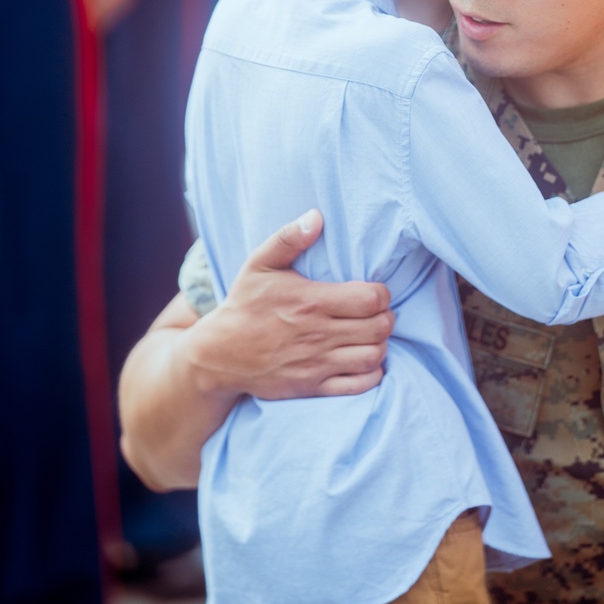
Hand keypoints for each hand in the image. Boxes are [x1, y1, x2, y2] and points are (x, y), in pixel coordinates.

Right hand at [189, 210, 394, 401]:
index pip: (371, 299)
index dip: (381, 294)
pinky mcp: (313, 387)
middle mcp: (318, 334)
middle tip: (376, 312)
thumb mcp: (259, 264)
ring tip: (370, 334)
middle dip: (386, 317)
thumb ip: (288, 238)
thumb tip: (316, 216)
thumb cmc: (243, 305)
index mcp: (311, 301)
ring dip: (380, 343)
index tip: (373, 292)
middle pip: (379, 327)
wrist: (218, 355)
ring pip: (374, 356)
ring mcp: (317, 364)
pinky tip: (363, 359)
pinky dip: (371, 372)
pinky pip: (359, 385)